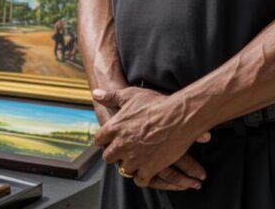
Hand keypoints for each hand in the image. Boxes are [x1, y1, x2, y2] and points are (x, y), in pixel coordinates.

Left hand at [93, 86, 209, 187]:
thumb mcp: (131, 95)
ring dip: (129, 166)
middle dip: (114, 155)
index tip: (109, 141)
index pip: (99, 140)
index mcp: (114, 128)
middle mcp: (121, 145)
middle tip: (122, 152)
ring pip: (123, 169)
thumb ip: (111, 96)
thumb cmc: (156, 104)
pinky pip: (140, 180)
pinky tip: (146, 172)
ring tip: (136, 161)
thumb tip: (96, 94)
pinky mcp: (149, 169)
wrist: (179, 117)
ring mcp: (134, 159)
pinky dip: (142, 178)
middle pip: (108, 158)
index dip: (104, 140)